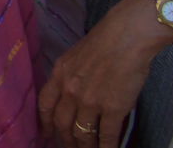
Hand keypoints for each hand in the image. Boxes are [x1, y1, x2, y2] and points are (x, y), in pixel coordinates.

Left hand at [36, 0, 169, 147]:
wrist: (128, 36)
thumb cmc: (107, 40)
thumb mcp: (76, 55)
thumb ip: (70, 74)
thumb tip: (71, 91)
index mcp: (60, 74)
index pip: (45, 105)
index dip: (44, 124)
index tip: (46, 135)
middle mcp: (70, 90)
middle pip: (61, 124)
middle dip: (64, 140)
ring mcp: (90, 101)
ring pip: (82, 134)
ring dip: (85, 147)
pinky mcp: (112, 109)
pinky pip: (106, 135)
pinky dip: (105, 147)